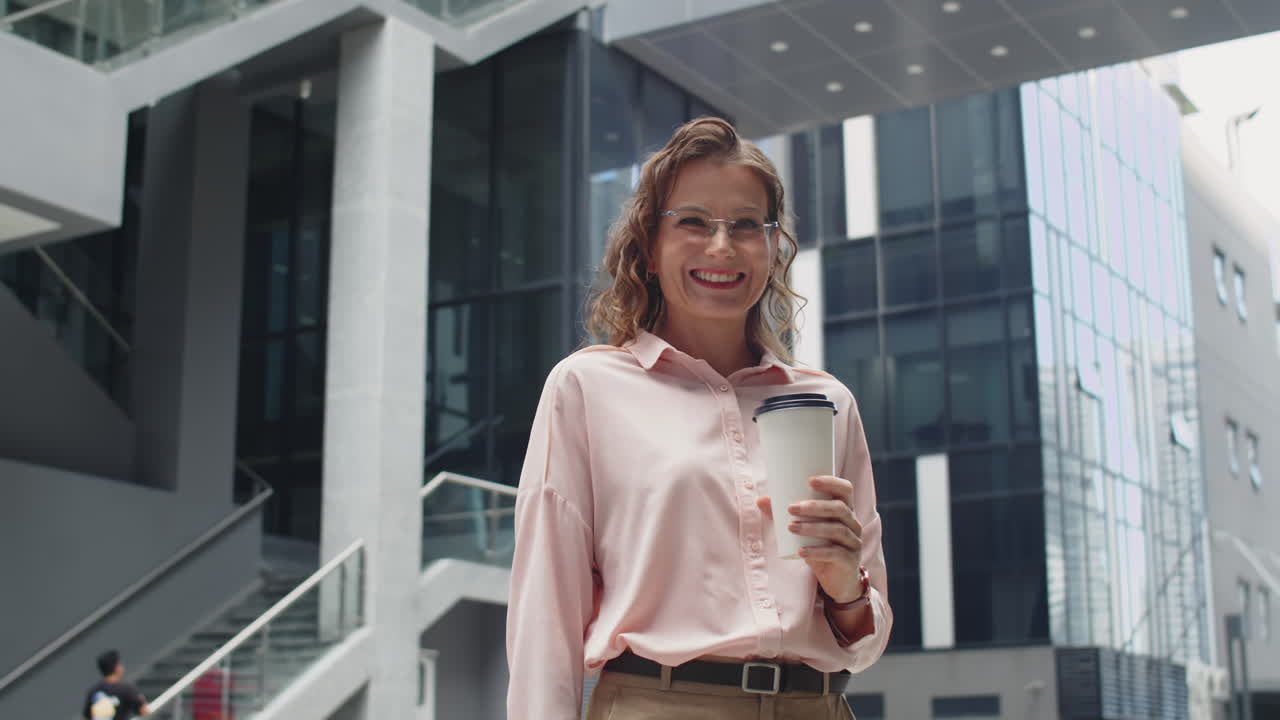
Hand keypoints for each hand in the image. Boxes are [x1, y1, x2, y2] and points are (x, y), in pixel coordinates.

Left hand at [757, 475, 864, 602]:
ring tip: (790, 527)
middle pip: (840, 509)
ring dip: (812, 527)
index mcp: (845, 510)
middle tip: (791, 508)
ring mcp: (854, 542)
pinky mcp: (850, 561)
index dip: (831, 482)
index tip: (810, 481)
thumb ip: (785, 515)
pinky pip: (835, 553)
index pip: (845, 489)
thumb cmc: (820, 546)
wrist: (837, 579)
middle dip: (815, 507)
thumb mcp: (805, 529)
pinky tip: (801, 551)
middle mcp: (854, 524)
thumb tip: (761, 500)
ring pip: (837, 530)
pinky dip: (817, 552)